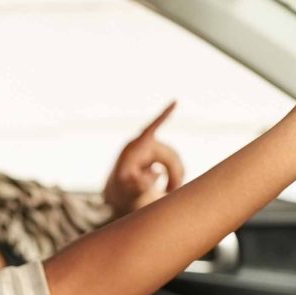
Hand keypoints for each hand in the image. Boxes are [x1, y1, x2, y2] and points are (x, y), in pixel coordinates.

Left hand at [103, 101, 183, 215]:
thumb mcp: (126, 190)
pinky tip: (169, 188)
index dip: (164, 116)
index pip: (151, 129)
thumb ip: (137, 184)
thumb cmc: (120, 189)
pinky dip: (175, 175)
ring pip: (175, 159)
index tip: (175, 101)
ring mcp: (153, 149)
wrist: (119, 193)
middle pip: (170, 154)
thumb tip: (155, 173)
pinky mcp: (158, 155)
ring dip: (176, 176)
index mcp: (135, 147)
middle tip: (171, 192)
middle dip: (175, 174)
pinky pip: (174, 162)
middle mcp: (145, 144)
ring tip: (168, 192)